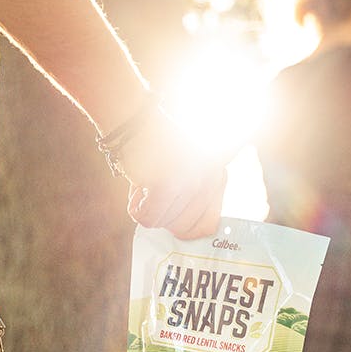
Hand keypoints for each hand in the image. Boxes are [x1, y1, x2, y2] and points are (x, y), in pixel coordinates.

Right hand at [119, 105, 227, 238]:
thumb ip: (196, 196)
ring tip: (146, 183)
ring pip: (164, 224)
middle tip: (153, 193)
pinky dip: (137, 208)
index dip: (185, 224)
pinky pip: (148, 218)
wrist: (133, 119)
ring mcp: (190, 181)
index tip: (172, 208)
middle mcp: (209, 178)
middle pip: (183, 227)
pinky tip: (137, 186)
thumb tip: (192, 232)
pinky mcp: (168, 184)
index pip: (208, 224)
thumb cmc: (154, 145)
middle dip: (162, 215)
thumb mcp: (186, 167)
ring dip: (148, 210)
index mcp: (217, 175)